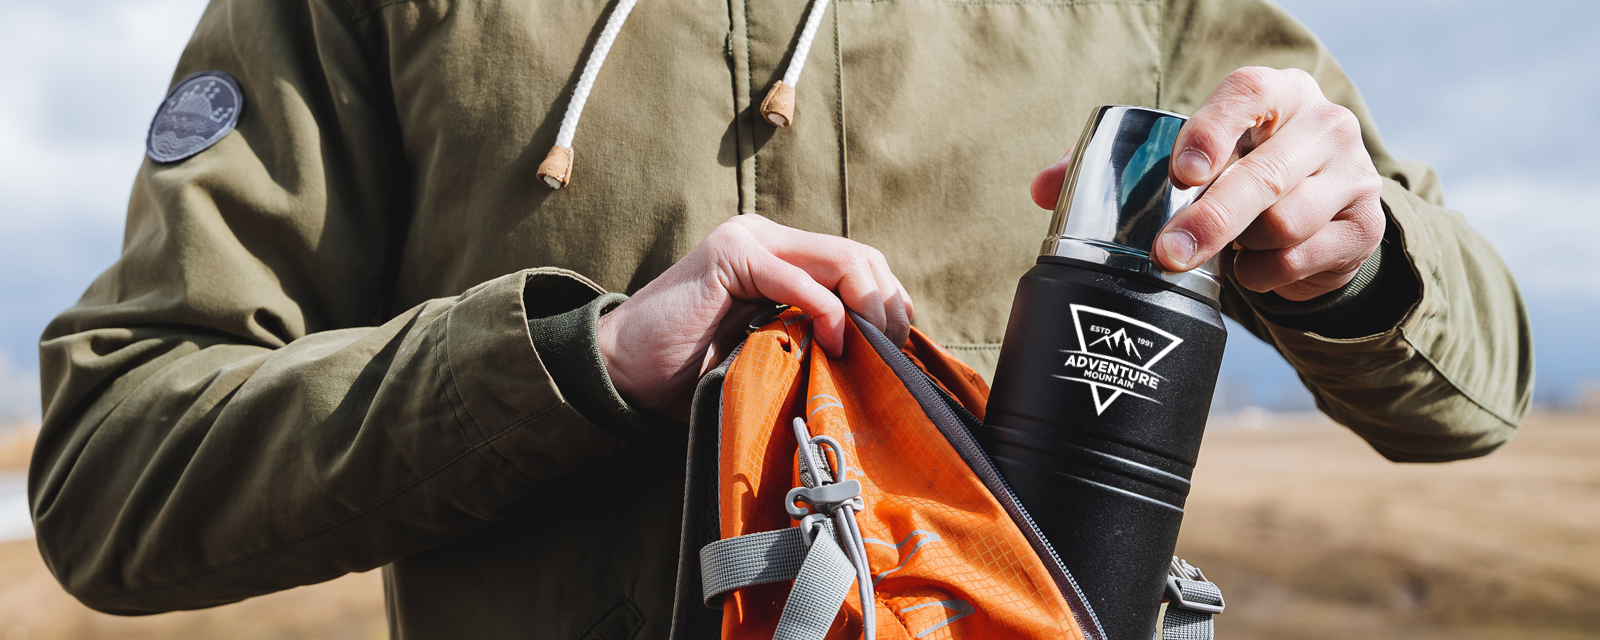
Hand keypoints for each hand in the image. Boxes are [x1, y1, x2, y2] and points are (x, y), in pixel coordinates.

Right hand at [597, 214, 912, 418]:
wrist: (621, 371)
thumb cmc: (691, 371)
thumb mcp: (770, 349)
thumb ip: (811, 336)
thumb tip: (873, 353)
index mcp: (779, 256)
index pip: (858, 263)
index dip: (888, 301)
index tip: (897, 348)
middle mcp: (767, 238)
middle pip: (860, 255)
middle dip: (887, 304)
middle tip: (890, 352)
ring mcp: (748, 241)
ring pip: (841, 260)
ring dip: (867, 306)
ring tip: (867, 348)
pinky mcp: (730, 256)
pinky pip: (798, 279)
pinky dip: (827, 310)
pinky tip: (834, 341)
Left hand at [1031, 67, 1384, 300]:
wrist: (1319, 214)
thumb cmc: (1235, 174)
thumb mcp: (1190, 160)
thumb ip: (1115, 168)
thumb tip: (1040, 189)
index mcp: (1276, 93)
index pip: (1248, 94)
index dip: (1213, 130)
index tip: (1180, 173)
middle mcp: (1324, 124)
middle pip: (1265, 175)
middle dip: (1210, 220)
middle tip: (1166, 256)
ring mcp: (1353, 174)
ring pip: (1286, 222)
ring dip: (1240, 250)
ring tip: (1222, 254)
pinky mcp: (1364, 226)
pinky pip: (1305, 259)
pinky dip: (1269, 276)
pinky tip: (1253, 269)